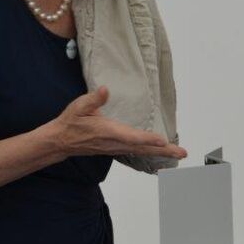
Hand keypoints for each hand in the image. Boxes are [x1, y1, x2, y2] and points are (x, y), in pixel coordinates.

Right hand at [50, 86, 187, 159]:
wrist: (61, 141)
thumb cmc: (71, 122)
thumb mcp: (79, 107)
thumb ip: (94, 99)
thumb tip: (105, 90)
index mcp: (108, 132)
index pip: (131, 137)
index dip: (148, 139)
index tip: (163, 141)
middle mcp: (115, 143)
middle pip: (144, 148)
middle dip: (164, 151)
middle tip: (182, 152)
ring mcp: (117, 148)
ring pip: (143, 152)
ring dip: (162, 153)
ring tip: (179, 154)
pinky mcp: (118, 149)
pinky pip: (138, 152)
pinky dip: (152, 153)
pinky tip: (162, 153)